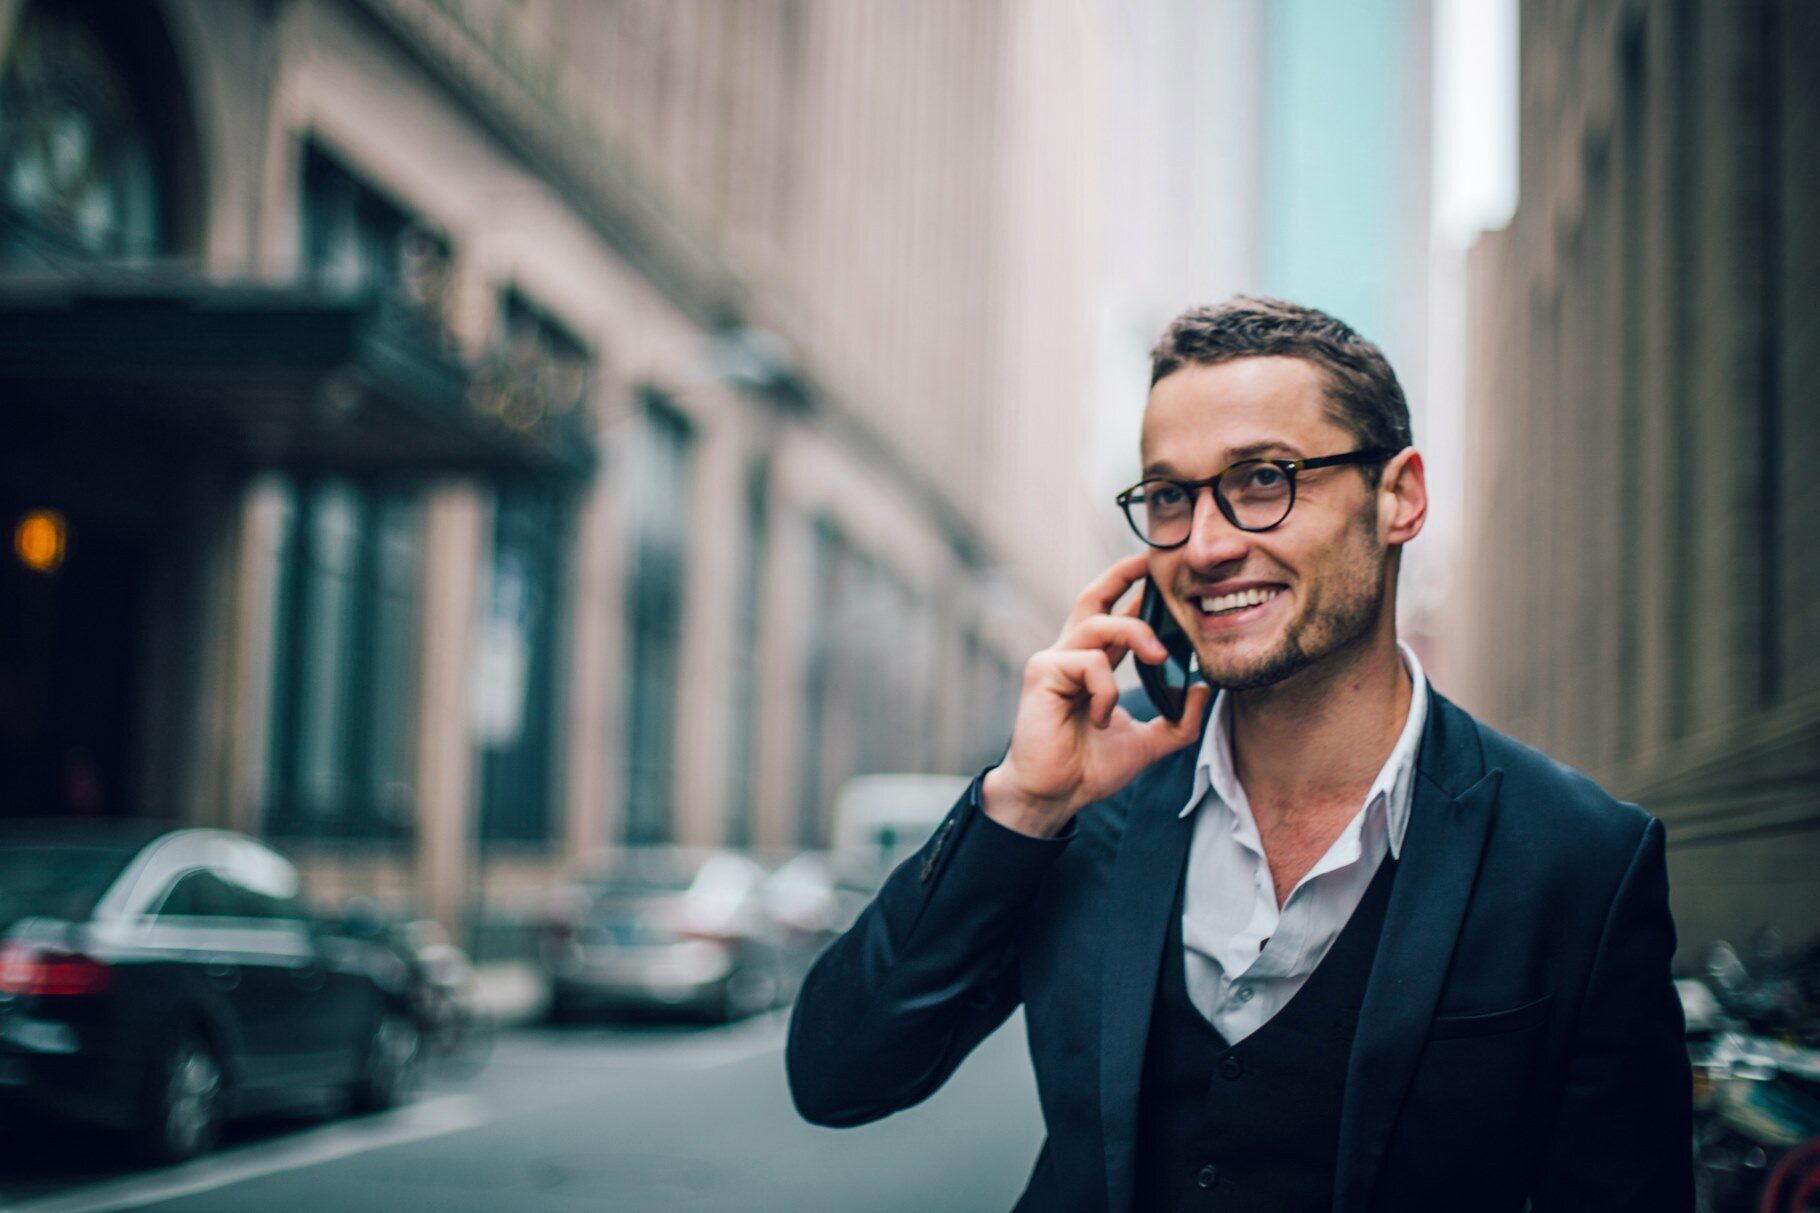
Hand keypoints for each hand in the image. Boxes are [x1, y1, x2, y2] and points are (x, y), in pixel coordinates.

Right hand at [982, 554, 1210, 837]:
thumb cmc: (1090, 768)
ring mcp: (1054, 661)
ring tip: (1158, 658)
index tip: (1164, 575)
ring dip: (1135, 634)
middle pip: (1094, 598)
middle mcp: (1072, 655)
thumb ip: (1178, 720)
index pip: (1115, 616)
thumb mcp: (1148, 743)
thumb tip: (1204, 688)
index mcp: (1093, 665)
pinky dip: (1106, 689)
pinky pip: (1088, 663)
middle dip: (1121, 574)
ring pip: (1098, 623)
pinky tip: (1104, 718)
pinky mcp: (1043, 673)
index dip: (1136, 592)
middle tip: (1152, 562)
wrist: (1056, 796)